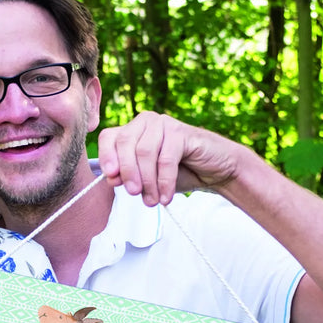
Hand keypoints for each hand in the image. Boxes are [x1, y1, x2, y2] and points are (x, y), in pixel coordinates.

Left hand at [97, 111, 240, 206]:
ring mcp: (164, 124)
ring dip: (147, 181)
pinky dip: (164, 182)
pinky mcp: (181, 132)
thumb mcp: (147, 179)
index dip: (106, 156)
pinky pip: (165, 159)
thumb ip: (128, 177)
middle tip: (134, 194)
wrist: (215, 171)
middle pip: (125, 143)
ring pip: (144, 152)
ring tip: (152, 201)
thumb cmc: (179, 173)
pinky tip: (166, 197)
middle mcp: (146, 122)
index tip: (110, 178)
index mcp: (133, 130)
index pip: (109, 137)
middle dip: (127, 172)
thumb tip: (111, 178)